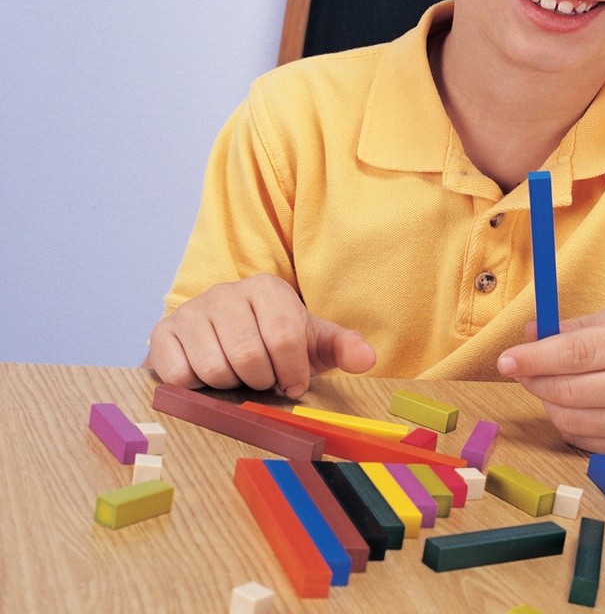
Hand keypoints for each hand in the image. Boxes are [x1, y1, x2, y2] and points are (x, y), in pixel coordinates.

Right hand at [144, 273, 375, 398]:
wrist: (223, 341)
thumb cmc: (273, 343)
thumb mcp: (312, 343)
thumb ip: (342, 347)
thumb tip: (367, 359)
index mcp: (267, 288)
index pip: (285, 336)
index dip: (292, 372)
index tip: (292, 383)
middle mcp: (226, 292)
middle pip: (249, 355)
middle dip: (261, 380)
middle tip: (261, 380)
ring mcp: (191, 310)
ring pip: (214, 368)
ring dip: (229, 386)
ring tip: (236, 377)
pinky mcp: (163, 333)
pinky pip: (180, 375)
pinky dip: (196, 388)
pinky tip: (206, 378)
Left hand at [496, 309, 604, 457]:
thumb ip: (573, 327)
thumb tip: (528, 333)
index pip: (574, 354)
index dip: (533, 359)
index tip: (505, 360)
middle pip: (566, 391)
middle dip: (533, 380)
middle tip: (521, 368)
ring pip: (569, 420)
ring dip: (547, 402)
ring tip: (550, 383)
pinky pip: (583, 441)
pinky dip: (567, 423)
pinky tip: (573, 405)